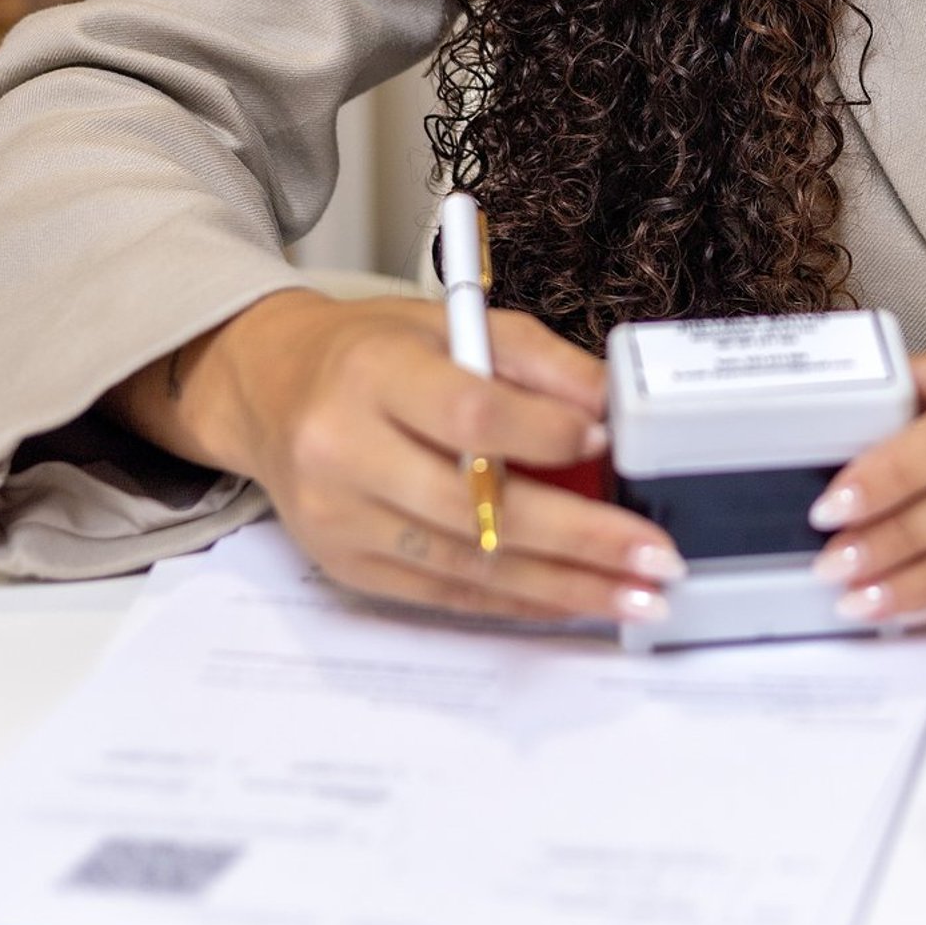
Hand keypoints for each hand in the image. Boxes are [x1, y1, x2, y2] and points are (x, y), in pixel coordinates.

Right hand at [109, 290, 683, 624]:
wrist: (270, 391)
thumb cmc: (373, 352)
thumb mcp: (450, 322)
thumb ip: (536, 359)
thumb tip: (611, 405)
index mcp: (372, 374)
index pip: (468, 413)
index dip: (543, 432)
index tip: (607, 441)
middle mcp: (345, 451)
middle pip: (474, 505)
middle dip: (578, 537)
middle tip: (655, 555)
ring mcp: (340, 519)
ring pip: (466, 563)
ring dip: (562, 586)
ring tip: (636, 594)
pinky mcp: (346, 567)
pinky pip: (445, 594)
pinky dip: (517, 601)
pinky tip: (575, 602)